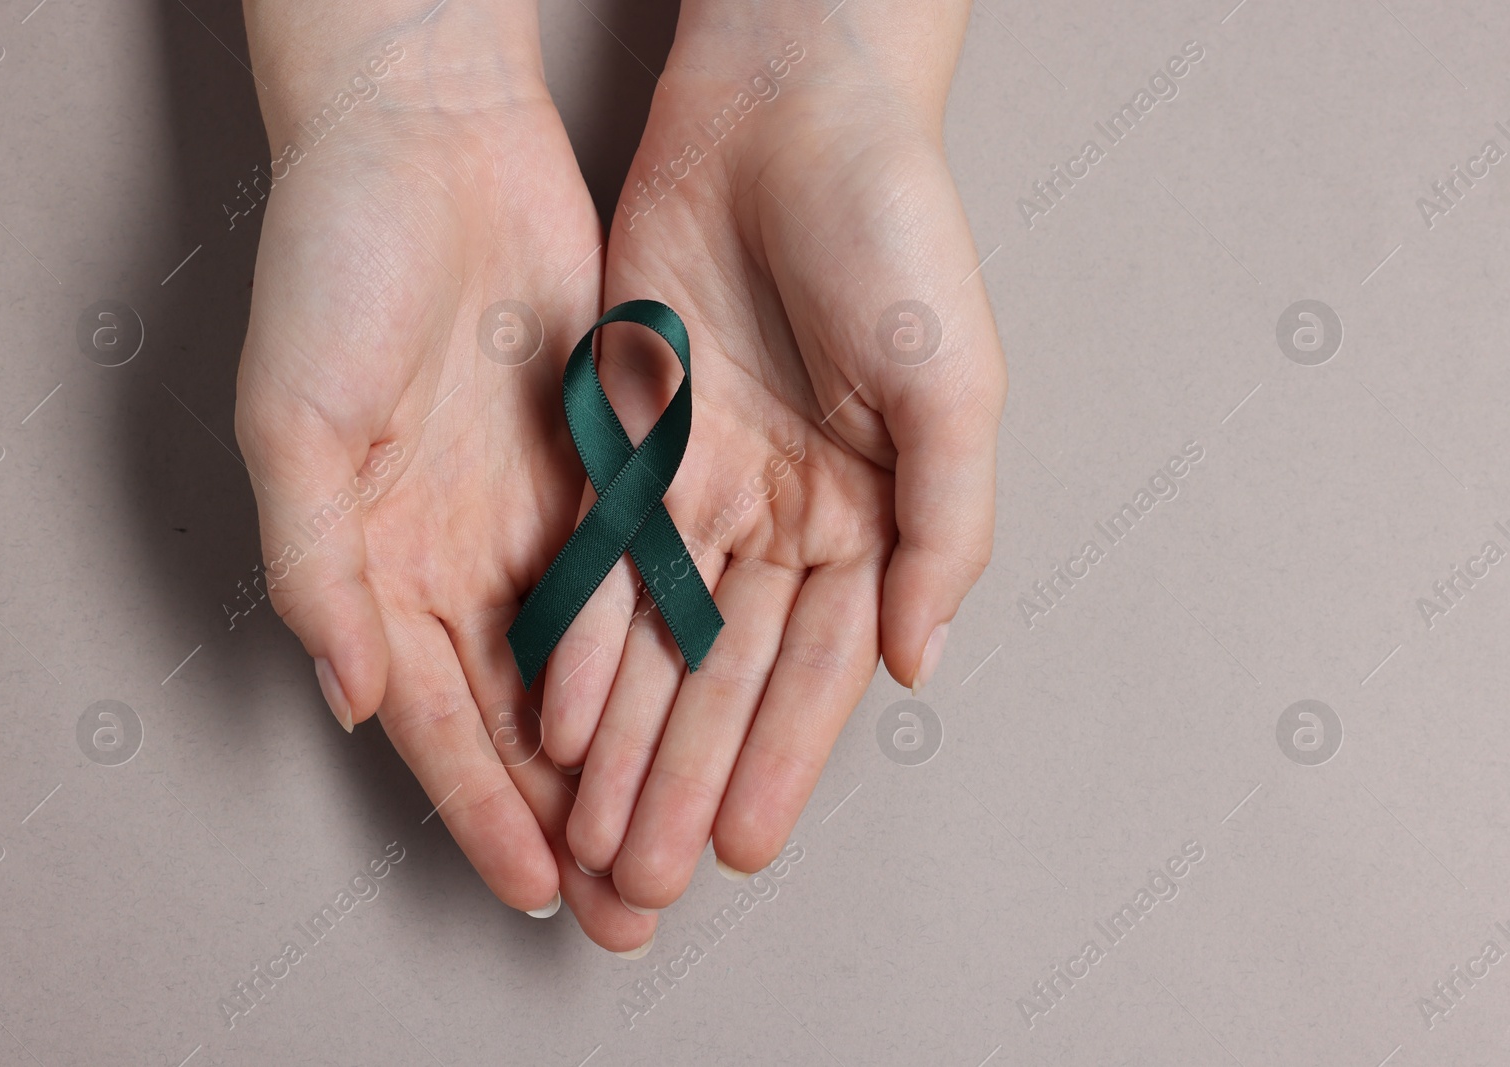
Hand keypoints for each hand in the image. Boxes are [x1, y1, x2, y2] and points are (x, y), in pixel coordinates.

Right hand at [236, 0, 652, 950]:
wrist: (428, 137)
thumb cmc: (335, 264)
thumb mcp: (295, 418)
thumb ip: (313, 561)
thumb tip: (345, 692)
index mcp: (372, 560)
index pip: (437, 715)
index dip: (483, 806)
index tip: (539, 888)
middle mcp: (458, 551)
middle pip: (524, 715)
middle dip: (574, 813)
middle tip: (629, 901)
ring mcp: (537, 508)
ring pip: (597, 662)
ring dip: (634, 752)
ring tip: (679, 832)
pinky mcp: (606, 458)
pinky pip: (644, 571)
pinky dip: (672, 642)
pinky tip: (707, 703)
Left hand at [539, 2, 1005, 909]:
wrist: (786, 108)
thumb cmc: (895, 229)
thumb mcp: (957, 381)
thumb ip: (948, 526)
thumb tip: (921, 661)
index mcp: (873, 512)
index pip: (819, 667)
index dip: (781, 759)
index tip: (743, 846)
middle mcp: (786, 512)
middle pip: (727, 673)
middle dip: (686, 774)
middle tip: (644, 874)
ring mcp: (706, 479)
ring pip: (656, 634)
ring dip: (624, 732)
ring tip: (591, 825)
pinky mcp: (633, 434)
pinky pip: (599, 555)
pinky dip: (579, 632)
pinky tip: (552, 707)